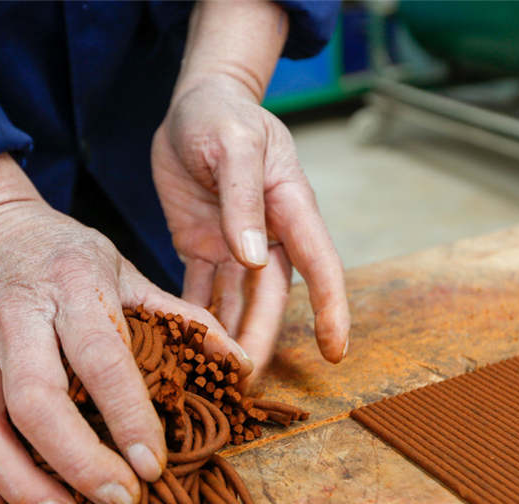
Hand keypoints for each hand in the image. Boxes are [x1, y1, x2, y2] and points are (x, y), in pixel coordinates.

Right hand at [0, 155, 246, 503]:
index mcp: (74, 286)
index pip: (101, 358)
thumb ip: (183, 318)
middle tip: (120, 500)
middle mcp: (19, 317)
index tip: (153, 465)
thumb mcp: (130, 273)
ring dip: (21, 481)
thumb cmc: (73, 258)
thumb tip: (240, 364)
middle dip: (79, 460)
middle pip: (37, 399)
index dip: (128, 416)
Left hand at [152, 74, 350, 380]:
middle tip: (248, 382)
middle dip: (261, 338)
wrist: (194, 105)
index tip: (337, 350)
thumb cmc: (222, 114)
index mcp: (290, 206)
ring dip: (228, 337)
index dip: (331, 308)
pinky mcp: (202, 246)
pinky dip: (192, 317)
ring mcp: (235, 243)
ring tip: (216, 379)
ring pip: (236, 301)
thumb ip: (244, 199)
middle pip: (270, 296)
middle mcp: (269, 233)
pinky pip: (198, 288)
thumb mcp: (234, 144)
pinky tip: (182, 348)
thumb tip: (255, 258)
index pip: (320, 264)